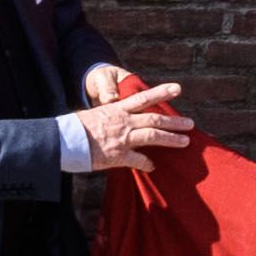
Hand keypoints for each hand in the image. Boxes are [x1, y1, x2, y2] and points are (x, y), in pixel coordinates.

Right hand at [81, 68, 197, 182]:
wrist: (64, 141)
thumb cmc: (77, 127)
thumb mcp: (97, 114)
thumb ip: (113, 115)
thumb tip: (120, 113)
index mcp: (118, 109)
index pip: (144, 97)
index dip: (162, 92)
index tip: (177, 88)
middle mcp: (123, 121)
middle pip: (155, 118)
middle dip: (175, 121)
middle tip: (191, 123)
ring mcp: (122, 138)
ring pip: (153, 136)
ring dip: (171, 139)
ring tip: (185, 142)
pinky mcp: (117, 156)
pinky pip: (138, 160)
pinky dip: (147, 164)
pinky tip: (153, 167)